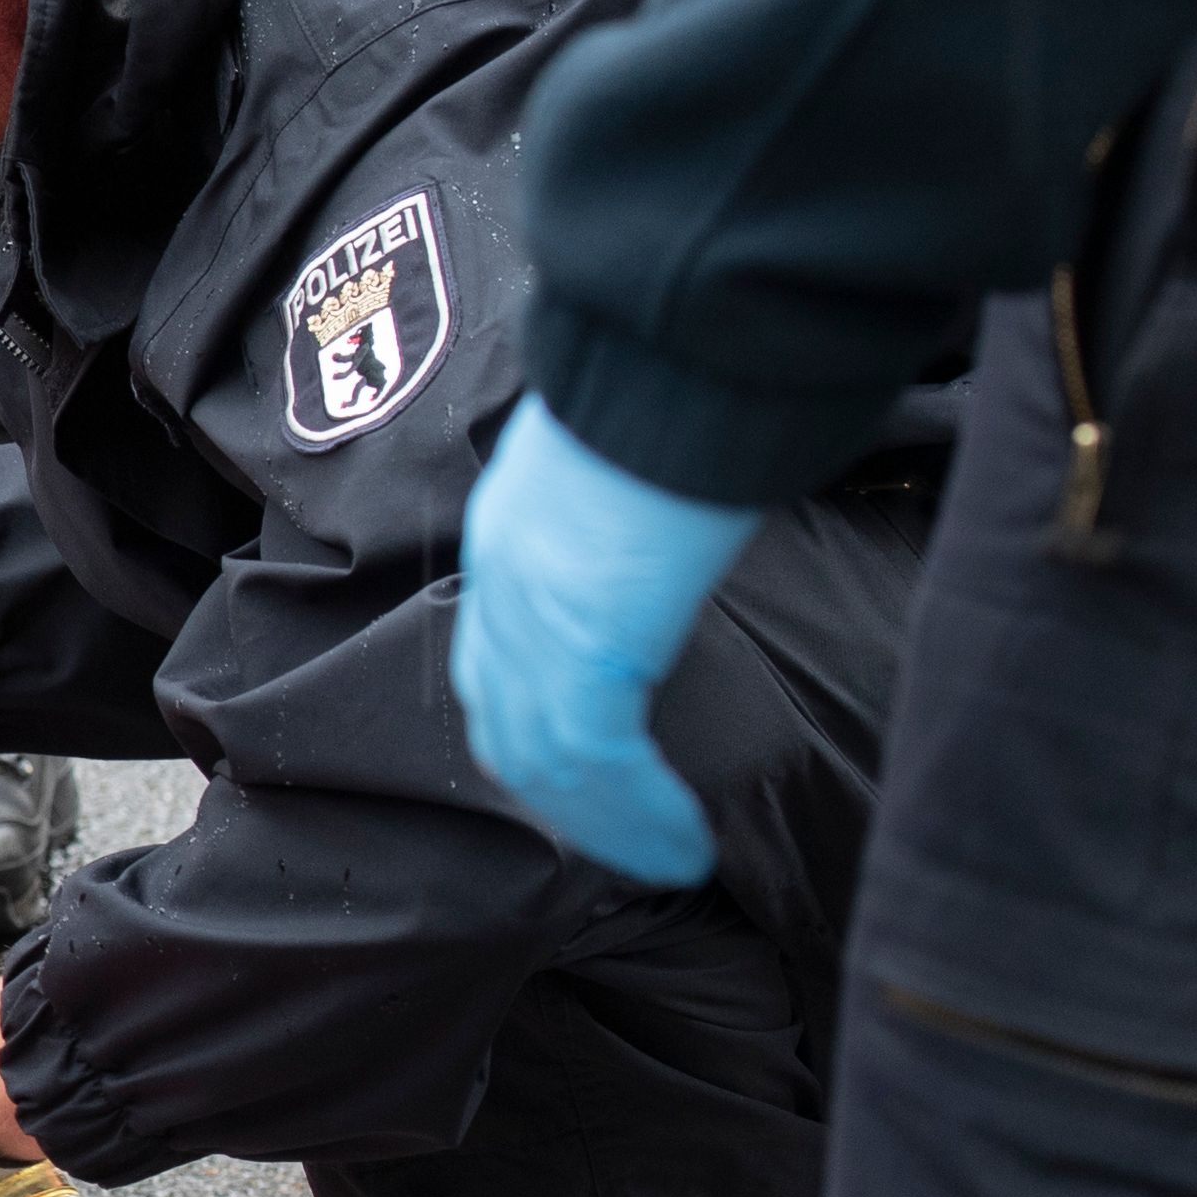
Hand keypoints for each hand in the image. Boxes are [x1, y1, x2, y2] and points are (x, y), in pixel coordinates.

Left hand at [449, 399, 759, 887]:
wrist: (683, 337)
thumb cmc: (693, 366)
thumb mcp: (649, 444)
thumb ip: (649, 499)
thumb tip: (698, 512)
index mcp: (519, 524)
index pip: (499, 648)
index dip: (533, 714)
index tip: (583, 765)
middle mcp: (508, 572)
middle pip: (504, 712)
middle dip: (556, 788)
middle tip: (617, 835)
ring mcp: (537, 611)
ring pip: (544, 753)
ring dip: (604, 819)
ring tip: (662, 859)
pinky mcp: (584, 644)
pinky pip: (594, 760)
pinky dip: (636, 813)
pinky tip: (679, 846)